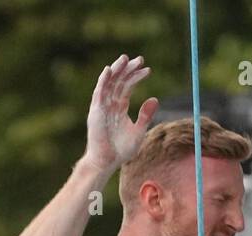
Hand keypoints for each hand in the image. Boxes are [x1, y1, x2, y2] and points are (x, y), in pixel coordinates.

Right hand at [83, 54, 158, 172]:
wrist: (107, 161)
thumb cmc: (121, 150)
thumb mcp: (139, 131)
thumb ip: (145, 115)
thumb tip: (155, 99)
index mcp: (120, 107)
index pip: (128, 87)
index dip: (137, 77)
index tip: (148, 70)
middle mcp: (110, 103)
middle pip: (119, 81)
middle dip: (128, 69)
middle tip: (140, 59)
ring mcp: (102, 106)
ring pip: (109, 83)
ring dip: (117, 70)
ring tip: (125, 58)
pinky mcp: (96, 111)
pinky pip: (99, 92)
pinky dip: (103, 81)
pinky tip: (109, 70)